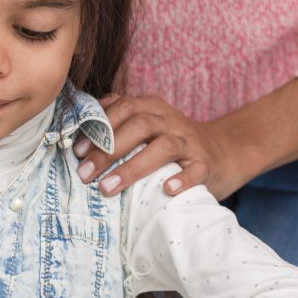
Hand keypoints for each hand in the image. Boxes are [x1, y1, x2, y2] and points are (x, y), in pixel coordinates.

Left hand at [74, 93, 242, 200]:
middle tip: (86, 174)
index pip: (123, 108)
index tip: (78, 152)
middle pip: (139, 125)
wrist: (220, 152)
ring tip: (108, 187)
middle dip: (108, 149)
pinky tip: (166, 190)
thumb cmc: (168, 143)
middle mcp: (170, 120)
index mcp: (151, 107)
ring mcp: (190, 142)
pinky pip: (196, 169)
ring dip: (133, 167)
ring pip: (163, 147)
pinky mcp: (206, 164)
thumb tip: (77, 133)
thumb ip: (115, 123)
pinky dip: (181, 178)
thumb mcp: (144, 127)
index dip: (99, 128)